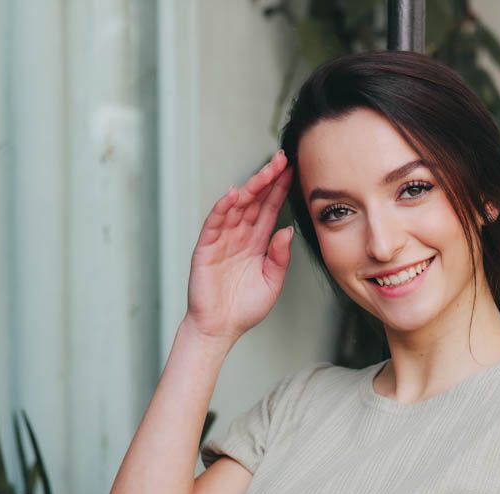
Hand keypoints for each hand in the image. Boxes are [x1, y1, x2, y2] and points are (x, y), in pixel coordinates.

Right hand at [185, 150, 294, 345]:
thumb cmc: (245, 308)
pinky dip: (222, 208)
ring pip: (236, 206)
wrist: (220, 328)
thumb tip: (289, 231)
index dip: (280, 190)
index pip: (270, 209)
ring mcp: (222, 239)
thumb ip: (280, 257)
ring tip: (264, 172)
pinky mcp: (207, 248)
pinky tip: (233, 194)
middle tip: (281, 159)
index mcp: (257, 242)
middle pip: (255, 201)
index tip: (293, 170)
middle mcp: (240, 236)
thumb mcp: (272, 282)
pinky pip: (215, 223)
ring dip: (249, 188)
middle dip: (267, 180)